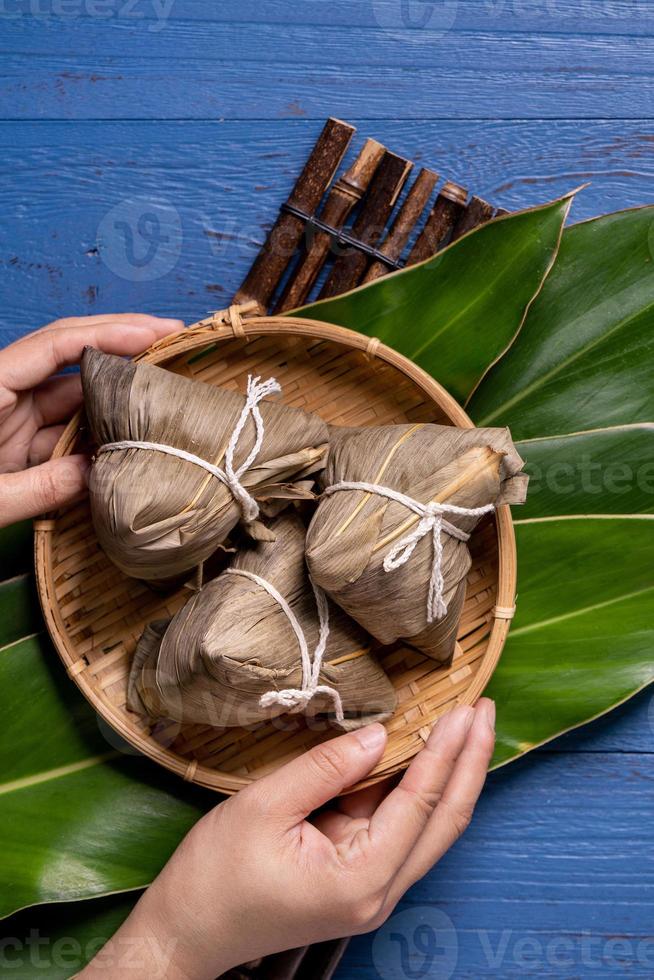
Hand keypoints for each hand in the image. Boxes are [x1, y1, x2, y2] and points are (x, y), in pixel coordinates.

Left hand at [0, 314, 182, 526]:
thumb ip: (43, 488)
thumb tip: (100, 472)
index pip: (56, 345)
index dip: (111, 332)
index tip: (157, 332)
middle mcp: (1, 393)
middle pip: (70, 359)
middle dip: (123, 347)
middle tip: (175, 341)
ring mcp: (9, 417)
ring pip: (73, 398)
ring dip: (115, 397)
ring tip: (165, 394)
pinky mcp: (14, 442)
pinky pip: (64, 431)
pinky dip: (96, 436)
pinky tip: (129, 437)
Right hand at [81, 700, 494, 978]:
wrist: (187, 933)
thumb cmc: (215, 876)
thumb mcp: (263, 807)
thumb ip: (326, 768)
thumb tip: (379, 734)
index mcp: (360, 878)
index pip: (419, 803)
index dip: (446, 752)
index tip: (467, 707)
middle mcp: (379, 891)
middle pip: (444, 821)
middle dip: (469, 763)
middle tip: (485, 708)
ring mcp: (372, 890)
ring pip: (429, 827)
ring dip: (450, 774)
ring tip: (467, 724)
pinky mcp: (359, 881)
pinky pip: (401, 830)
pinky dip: (417, 790)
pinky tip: (425, 755)